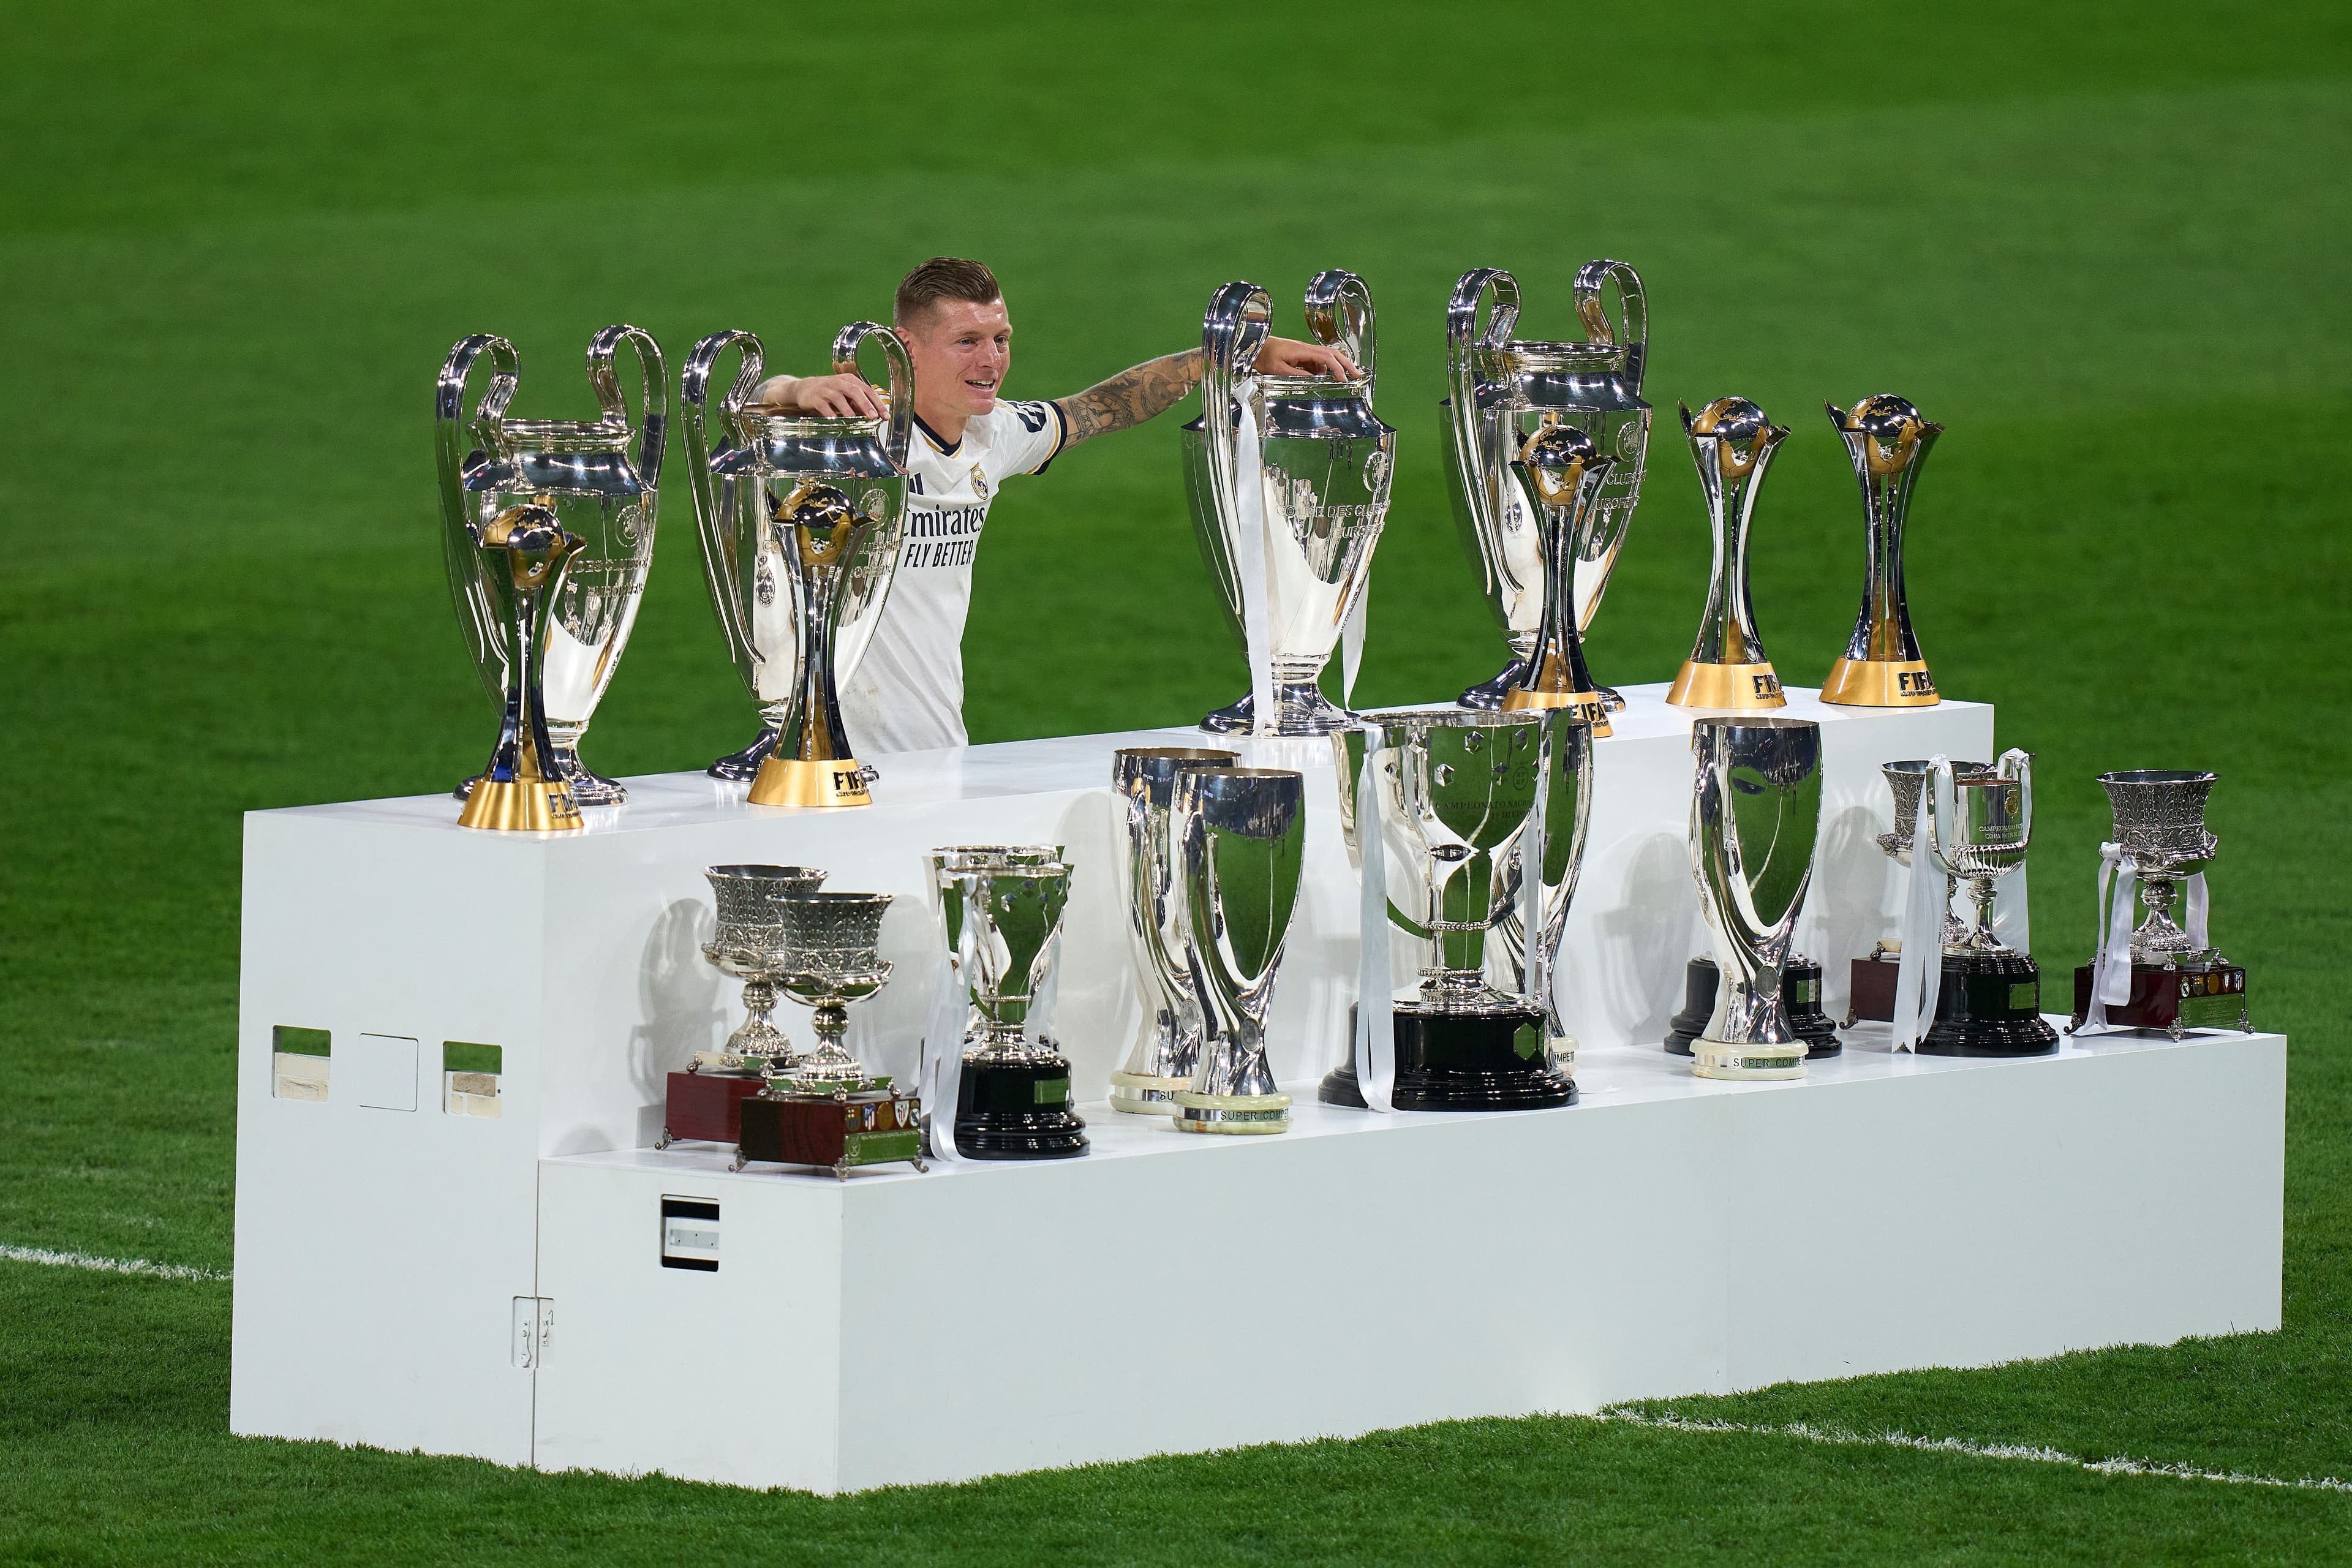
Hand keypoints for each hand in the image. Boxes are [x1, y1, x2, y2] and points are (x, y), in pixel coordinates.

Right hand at [763, 372, 885, 418]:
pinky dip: (830, 414)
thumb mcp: (845, 393)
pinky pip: (824, 406)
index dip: (877, 403)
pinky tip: (836, 421)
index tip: (885, 416)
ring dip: (848, 410)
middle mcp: (838, 382)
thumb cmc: (829, 392)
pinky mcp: (815, 397)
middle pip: (855, 391)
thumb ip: (858, 402)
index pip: (867, 390)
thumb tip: (874, 415)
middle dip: (865, 404)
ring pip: (839, 398)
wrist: (803, 388)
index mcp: (849, 380)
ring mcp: (826, 389)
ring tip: (855, 420)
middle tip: (873, 416)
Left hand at [1253, 335, 1359, 378]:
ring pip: (1326, 359)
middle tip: (1358, 376)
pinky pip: (1317, 363)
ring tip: (1343, 381)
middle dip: (1347, 364)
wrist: (1255, 346)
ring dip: (1335, 369)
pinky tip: (1322, 379)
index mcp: (1302, 350)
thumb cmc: (1264, 356)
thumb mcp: (1278, 370)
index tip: (1344, 380)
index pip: (1326, 357)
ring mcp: (1305, 351)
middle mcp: (1306, 348)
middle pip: (1333, 354)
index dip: (1337, 368)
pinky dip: (1323, 371)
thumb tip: (1314, 379)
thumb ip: (1297, 374)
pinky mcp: (1302, 355)